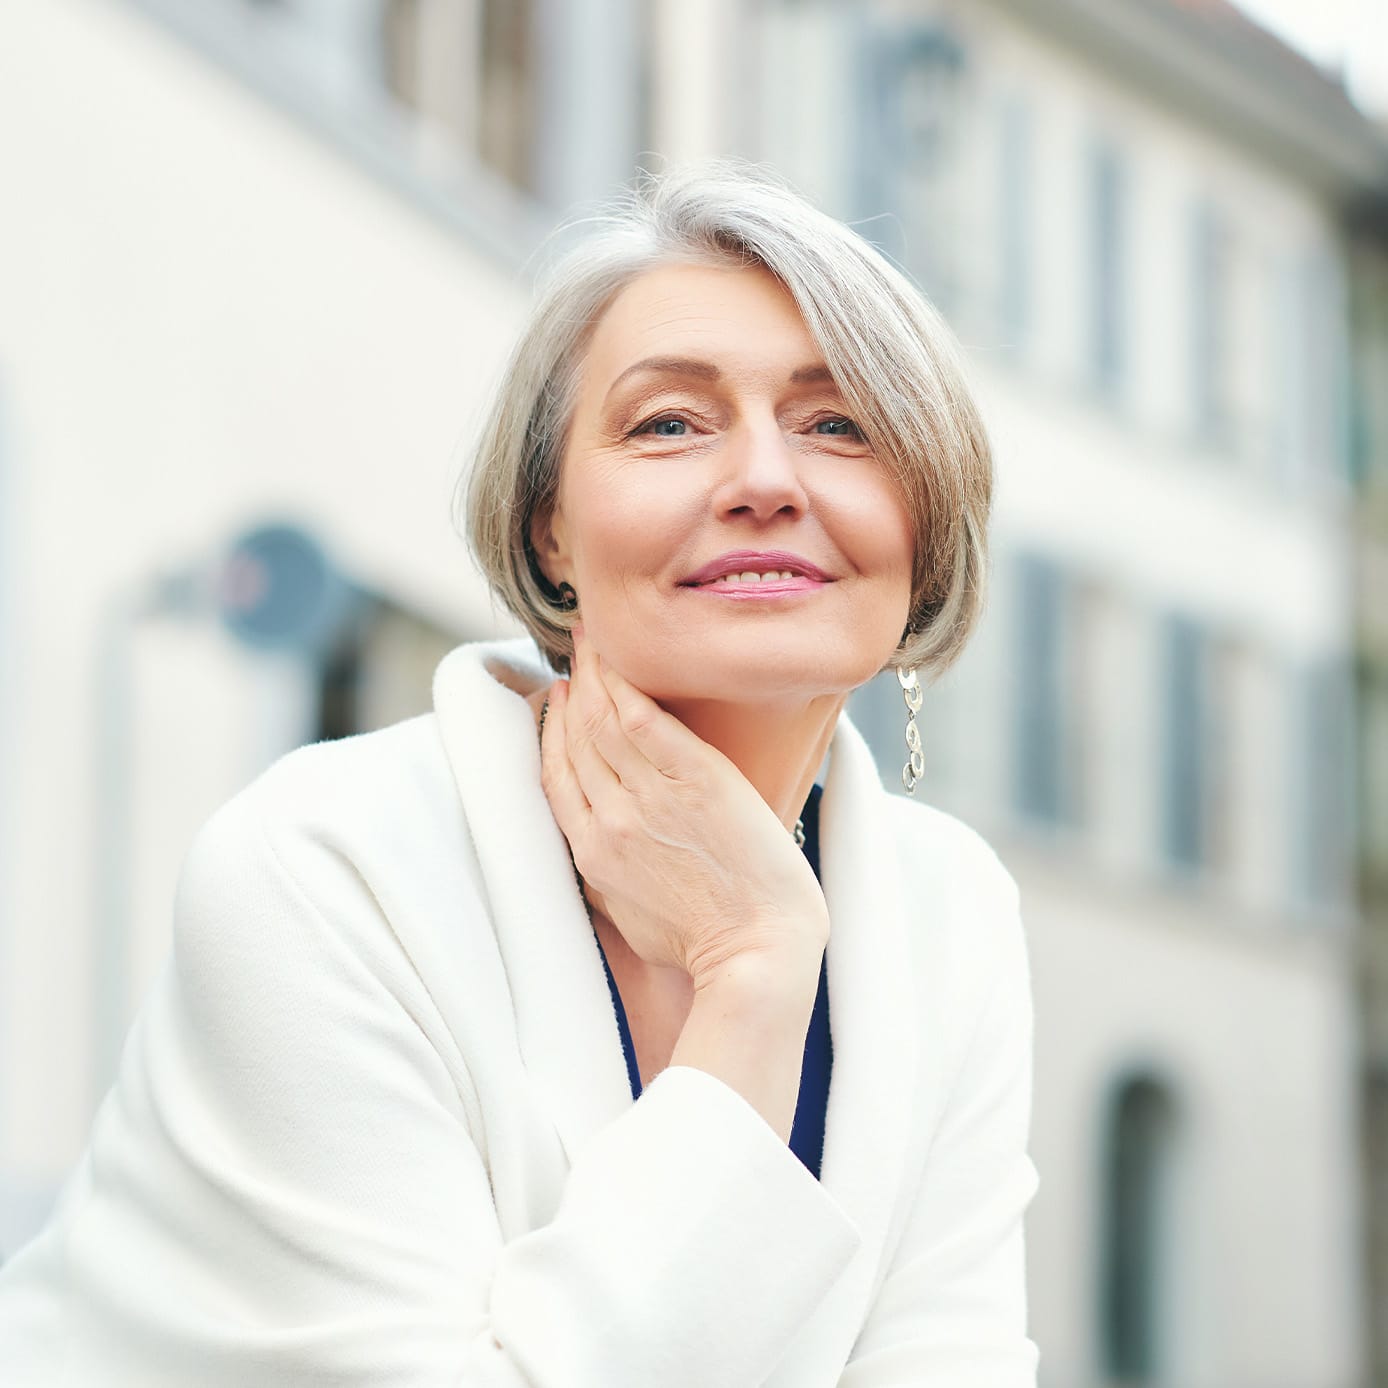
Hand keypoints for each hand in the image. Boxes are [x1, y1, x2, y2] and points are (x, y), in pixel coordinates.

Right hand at [539, 629, 828, 985]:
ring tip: (592, 642)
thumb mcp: (630, 918)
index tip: (556, 701)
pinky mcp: (695, 780)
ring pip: (603, 720)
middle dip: (570, 690)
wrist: (755, 953)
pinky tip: (619, 659)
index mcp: (592, 856)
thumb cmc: (704, 944)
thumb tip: (600, 850)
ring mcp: (649, 798)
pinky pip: (645, 718)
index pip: (556, 776)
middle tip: (573, 655)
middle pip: (575, 738)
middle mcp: (609, 820)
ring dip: (592, 674)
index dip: (552, 731)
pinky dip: (624, 684)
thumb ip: (606, 876)